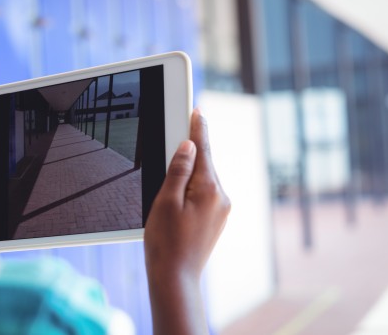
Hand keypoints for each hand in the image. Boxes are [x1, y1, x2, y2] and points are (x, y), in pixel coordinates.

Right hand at [144, 109, 229, 334]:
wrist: (175, 277)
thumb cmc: (166, 243)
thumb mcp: (166, 201)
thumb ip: (178, 170)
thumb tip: (189, 146)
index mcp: (209, 190)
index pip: (204, 150)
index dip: (198, 128)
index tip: (197, 110)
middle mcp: (221, 198)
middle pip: (205, 163)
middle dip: (191, 151)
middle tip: (177, 133)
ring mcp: (221, 210)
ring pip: (204, 179)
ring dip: (190, 171)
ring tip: (172, 174)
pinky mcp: (216, 220)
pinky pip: (205, 193)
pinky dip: (193, 186)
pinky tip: (178, 194)